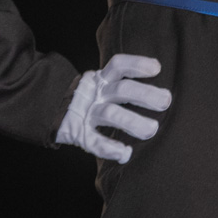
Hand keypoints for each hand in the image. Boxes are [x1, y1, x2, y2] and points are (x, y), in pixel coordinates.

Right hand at [54, 53, 172, 163]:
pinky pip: (95, 141)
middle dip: (145, 95)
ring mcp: (86, 113)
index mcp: (101, 80)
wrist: (52, 112)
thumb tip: (158, 87)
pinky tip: (125, 153)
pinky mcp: (79, 134)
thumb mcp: (102, 86)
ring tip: (152, 129)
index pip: (118, 65)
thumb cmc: (90, 100)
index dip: (136, 64)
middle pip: (121, 89)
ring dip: (132, 122)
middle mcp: (95, 94)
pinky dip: (110, 148)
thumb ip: (122, 85)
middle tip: (165, 101)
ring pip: (110, 114)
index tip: (157, 68)